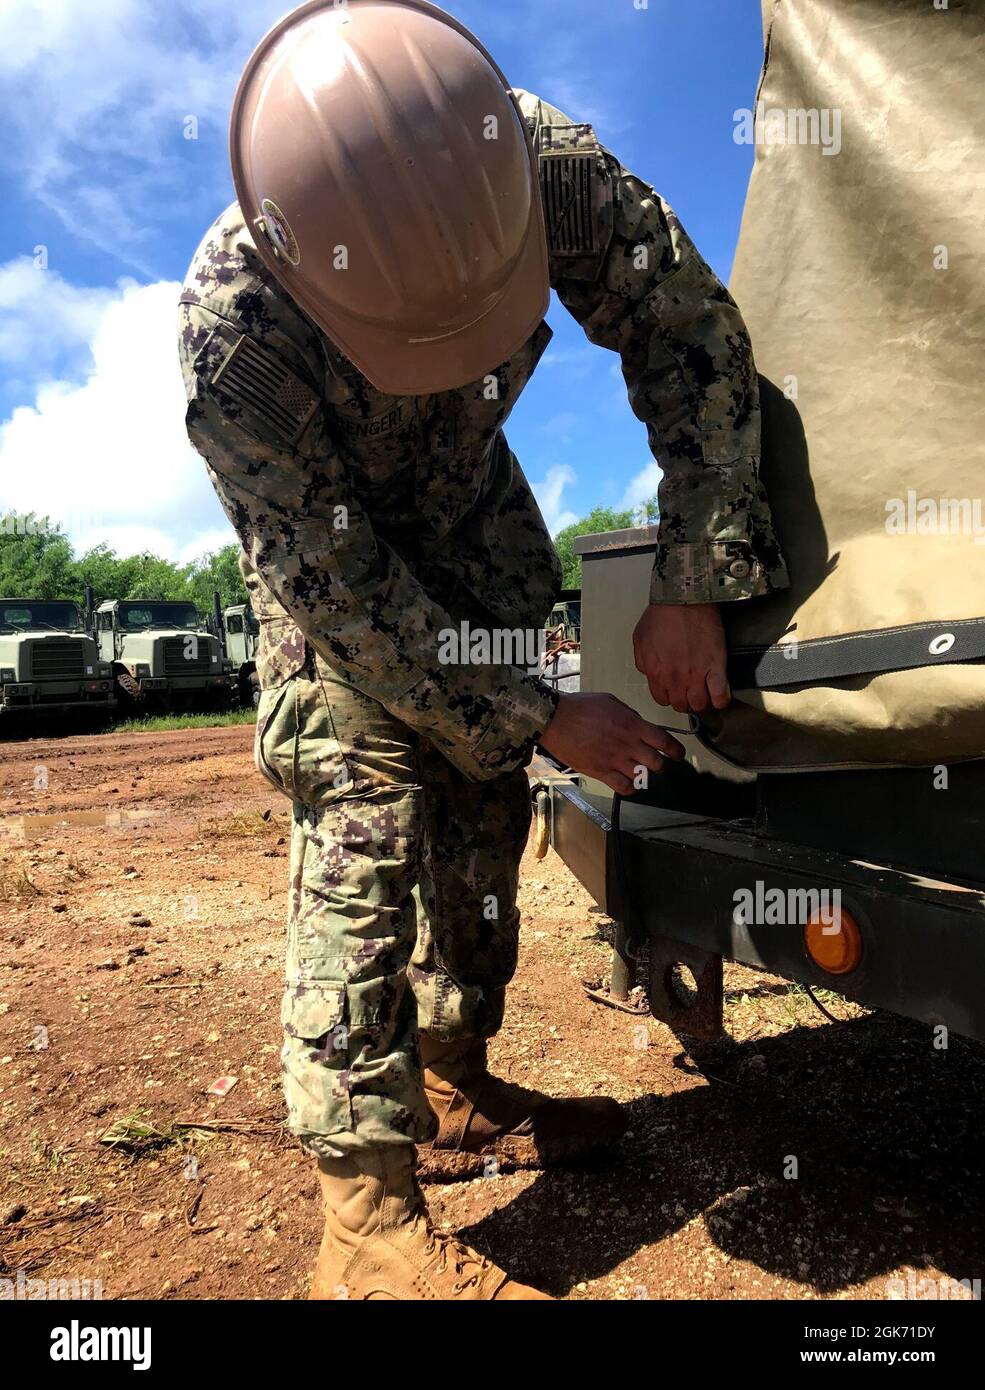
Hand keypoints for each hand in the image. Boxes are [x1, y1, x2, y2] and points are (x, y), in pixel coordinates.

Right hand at [540, 692, 684, 793]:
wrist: (556, 719)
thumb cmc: (580, 707)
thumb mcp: (611, 701)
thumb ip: (630, 715)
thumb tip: (641, 725)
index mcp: (632, 725)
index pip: (664, 741)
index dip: (676, 750)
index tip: (678, 754)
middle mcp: (627, 744)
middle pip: (657, 763)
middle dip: (660, 765)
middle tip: (657, 764)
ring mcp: (614, 760)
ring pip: (642, 777)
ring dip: (644, 776)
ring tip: (639, 772)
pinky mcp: (600, 771)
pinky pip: (623, 787)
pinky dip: (630, 788)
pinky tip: (628, 783)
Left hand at [632, 602, 730, 714]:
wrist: (684, 600)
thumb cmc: (661, 615)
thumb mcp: (640, 639)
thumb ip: (643, 661)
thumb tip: (650, 673)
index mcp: (656, 673)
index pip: (661, 699)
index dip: (667, 695)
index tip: (673, 688)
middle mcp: (675, 678)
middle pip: (680, 705)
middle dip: (683, 699)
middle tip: (688, 688)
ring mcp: (696, 675)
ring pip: (699, 704)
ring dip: (701, 700)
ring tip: (703, 690)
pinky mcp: (716, 667)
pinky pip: (720, 696)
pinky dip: (720, 699)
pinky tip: (718, 693)